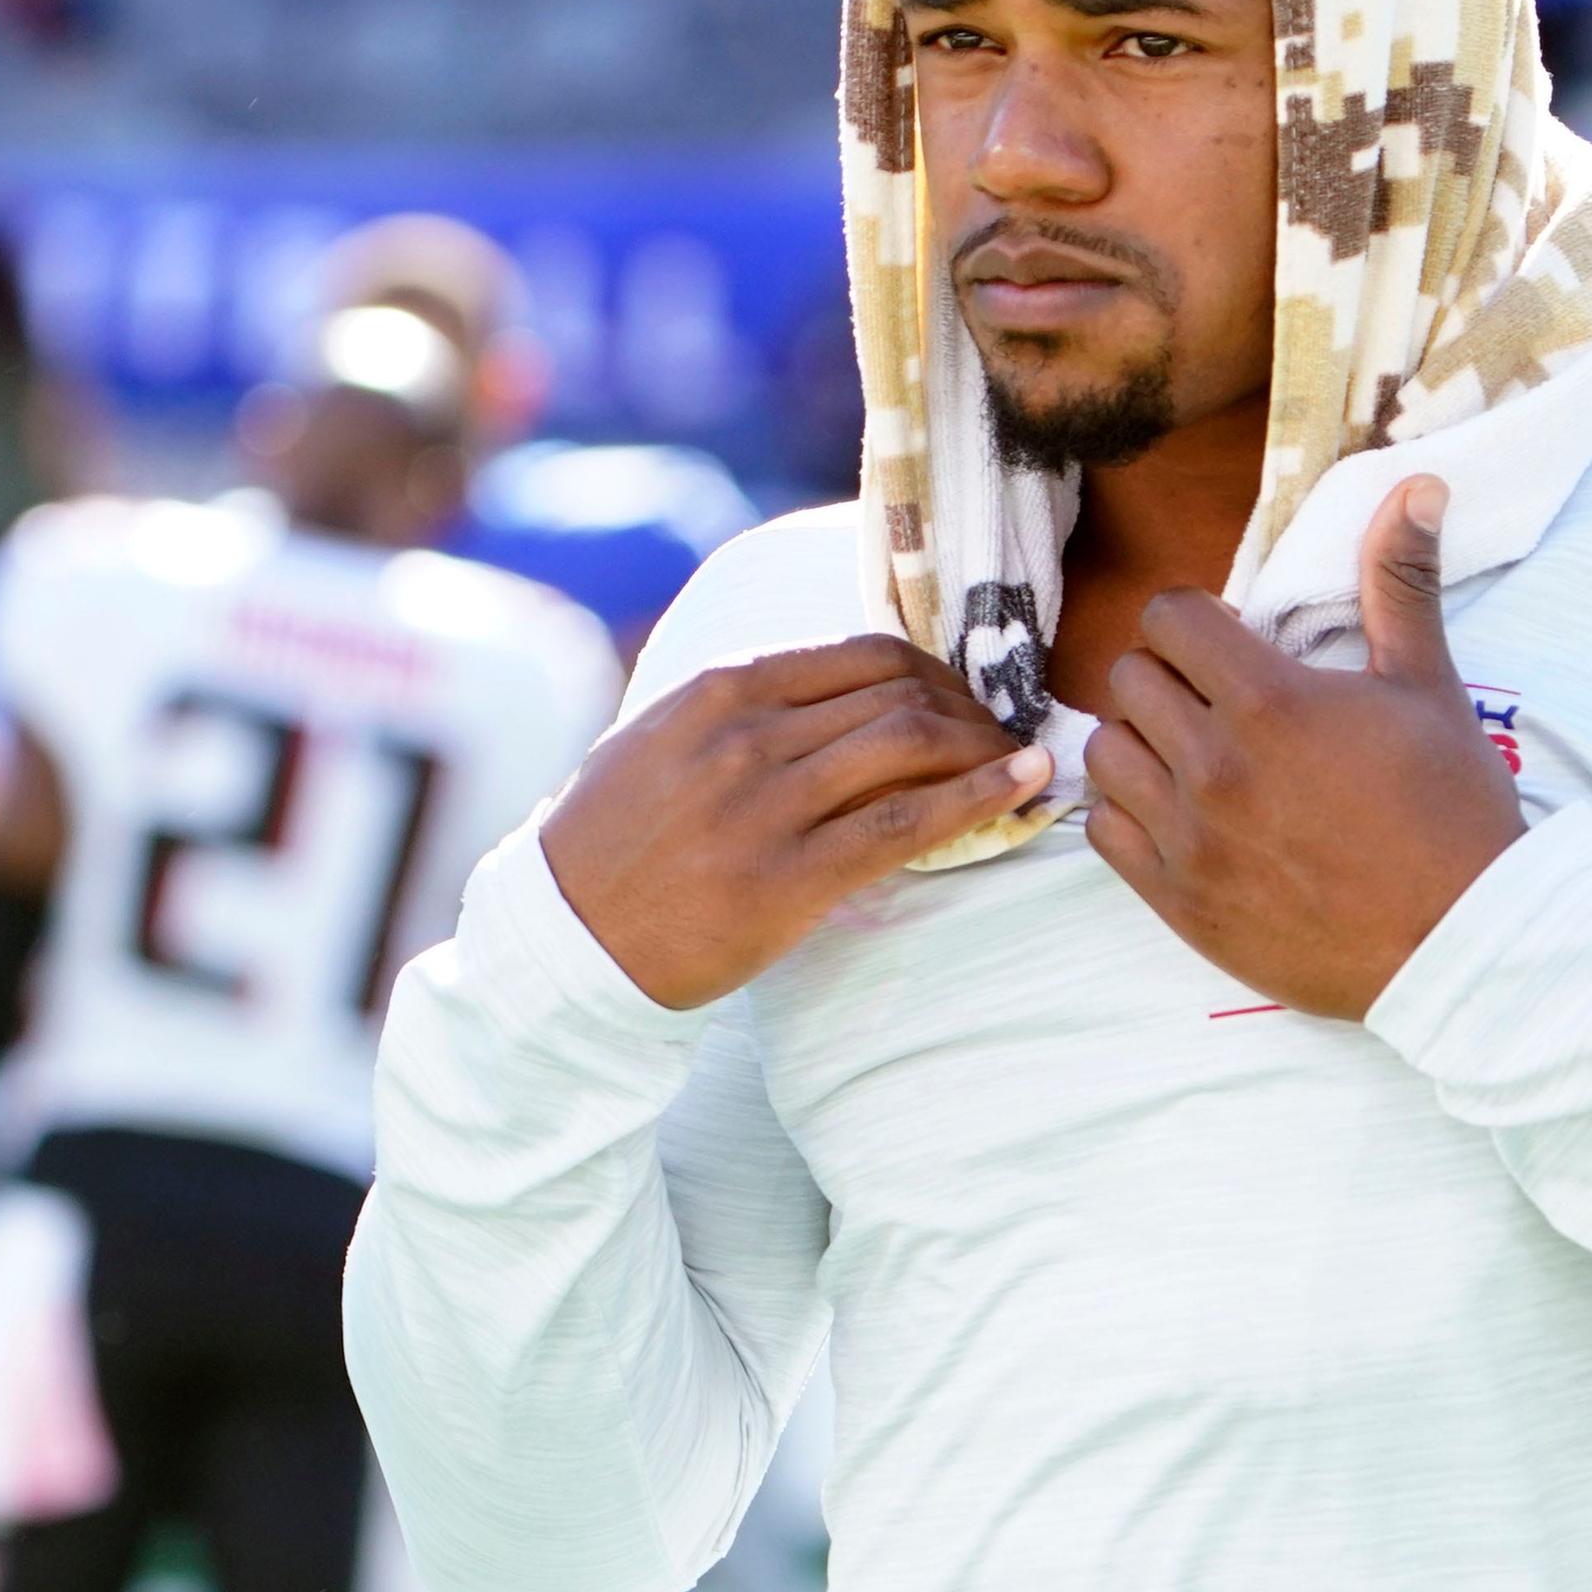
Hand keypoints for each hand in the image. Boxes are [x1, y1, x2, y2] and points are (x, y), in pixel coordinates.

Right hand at [546, 635, 1051, 1009]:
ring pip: (911, 744)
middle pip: (898, 694)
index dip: (932, 671)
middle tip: (1002, 732)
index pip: (862, 653)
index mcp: (719, 689)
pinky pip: (907, 823)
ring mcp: (768, 806)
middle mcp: (747, 735)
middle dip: (968, 707)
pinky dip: (981, 795)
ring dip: (985, 746)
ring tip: (1019, 759)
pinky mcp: (790, 878)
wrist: (566, 938)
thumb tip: (828, 685)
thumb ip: (736, 705)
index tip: (961, 696)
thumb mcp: (660, 738)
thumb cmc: (614, 841)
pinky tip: (1026, 784)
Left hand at [1087, 476, 1523, 1020]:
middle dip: (1168, 673)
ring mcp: (1190, 839)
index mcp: (1270, 703)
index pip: (1168, 618)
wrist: (1461, 943)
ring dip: (1142, 741)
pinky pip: (1104, 831)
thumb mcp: (1428, 687)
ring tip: (1192, 751)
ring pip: (1107, 752)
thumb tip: (1418, 485)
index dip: (1195, 620)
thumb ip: (1400, 583)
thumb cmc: (1451, 811)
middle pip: (1129, 679)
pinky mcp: (1179, 901)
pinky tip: (1178, 810)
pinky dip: (1128, 812)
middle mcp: (1214, 767)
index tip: (1229, 641)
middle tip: (1215, 695)